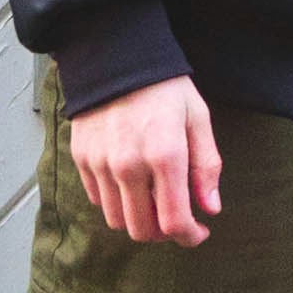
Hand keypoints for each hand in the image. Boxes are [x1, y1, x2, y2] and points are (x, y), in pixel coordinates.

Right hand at [67, 70, 222, 240]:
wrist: (117, 56)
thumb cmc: (164, 87)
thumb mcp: (198, 118)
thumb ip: (206, 166)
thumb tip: (210, 209)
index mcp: (164, 155)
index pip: (174, 222)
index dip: (189, 236)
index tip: (199, 232)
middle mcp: (128, 165)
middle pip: (142, 230)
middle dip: (163, 233)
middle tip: (176, 217)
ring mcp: (100, 163)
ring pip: (117, 220)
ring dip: (138, 218)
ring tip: (153, 199)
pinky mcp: (82, 159)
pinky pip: (98, 199)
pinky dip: (116, 201)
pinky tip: (131, 182)